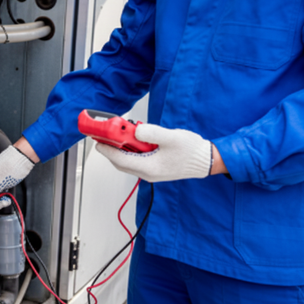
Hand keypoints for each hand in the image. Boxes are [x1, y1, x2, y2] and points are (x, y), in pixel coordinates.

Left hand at [95, 124, 212, 181]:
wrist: (205, 160)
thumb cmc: (191, 151)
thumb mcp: (171, 137)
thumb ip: (152, 133)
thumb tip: (136, 130)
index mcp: (149, 168)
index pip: (120, 159)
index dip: (107, 149)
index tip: (98, 141)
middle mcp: (147, 173)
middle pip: (121, 162)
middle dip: (111, 148)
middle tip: (104, 135)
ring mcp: (150, 172)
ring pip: (128, 161)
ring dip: (121, 148)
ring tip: (120, 133)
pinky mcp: (154, 168)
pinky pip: (136, 160)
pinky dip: (131, 150)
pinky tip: (135, 139)